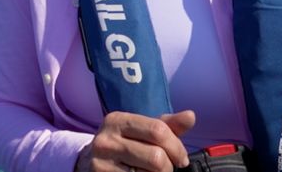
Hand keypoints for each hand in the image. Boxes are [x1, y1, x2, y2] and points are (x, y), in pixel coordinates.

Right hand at [74, 110, 194, 171]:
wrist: (90, 162)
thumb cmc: (124, 145)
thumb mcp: (141, 131)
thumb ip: (166, 125)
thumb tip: (191, 116)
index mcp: (117, 120)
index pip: (158, 131)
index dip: (177, 147)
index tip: (181, 158)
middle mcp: (106, 140)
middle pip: (157, 157)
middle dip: (169, 166)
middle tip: (165, 169)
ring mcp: (101, 162)